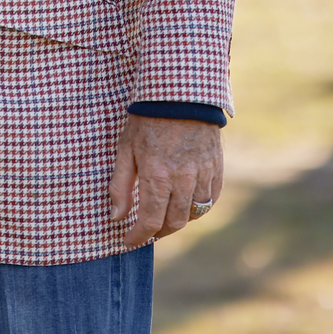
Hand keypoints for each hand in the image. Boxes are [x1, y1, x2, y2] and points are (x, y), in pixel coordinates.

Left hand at [110, 113, 224, 248]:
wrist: (180, 93)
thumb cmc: (147, 120)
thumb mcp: (125, 149)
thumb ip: (120, 186)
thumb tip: (116, 216)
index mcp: (157, 175)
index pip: (150, 222)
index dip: (138, 236)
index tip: (129, 240)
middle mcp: (183, 179)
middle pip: (174, 223)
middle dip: (158, 232)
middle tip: (146, 230)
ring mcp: (203, 174)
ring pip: (194, 214)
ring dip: (178, 221)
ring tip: (164, 217)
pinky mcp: (216, 167)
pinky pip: (210, 199)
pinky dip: (198, 207)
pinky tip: (185, 204)